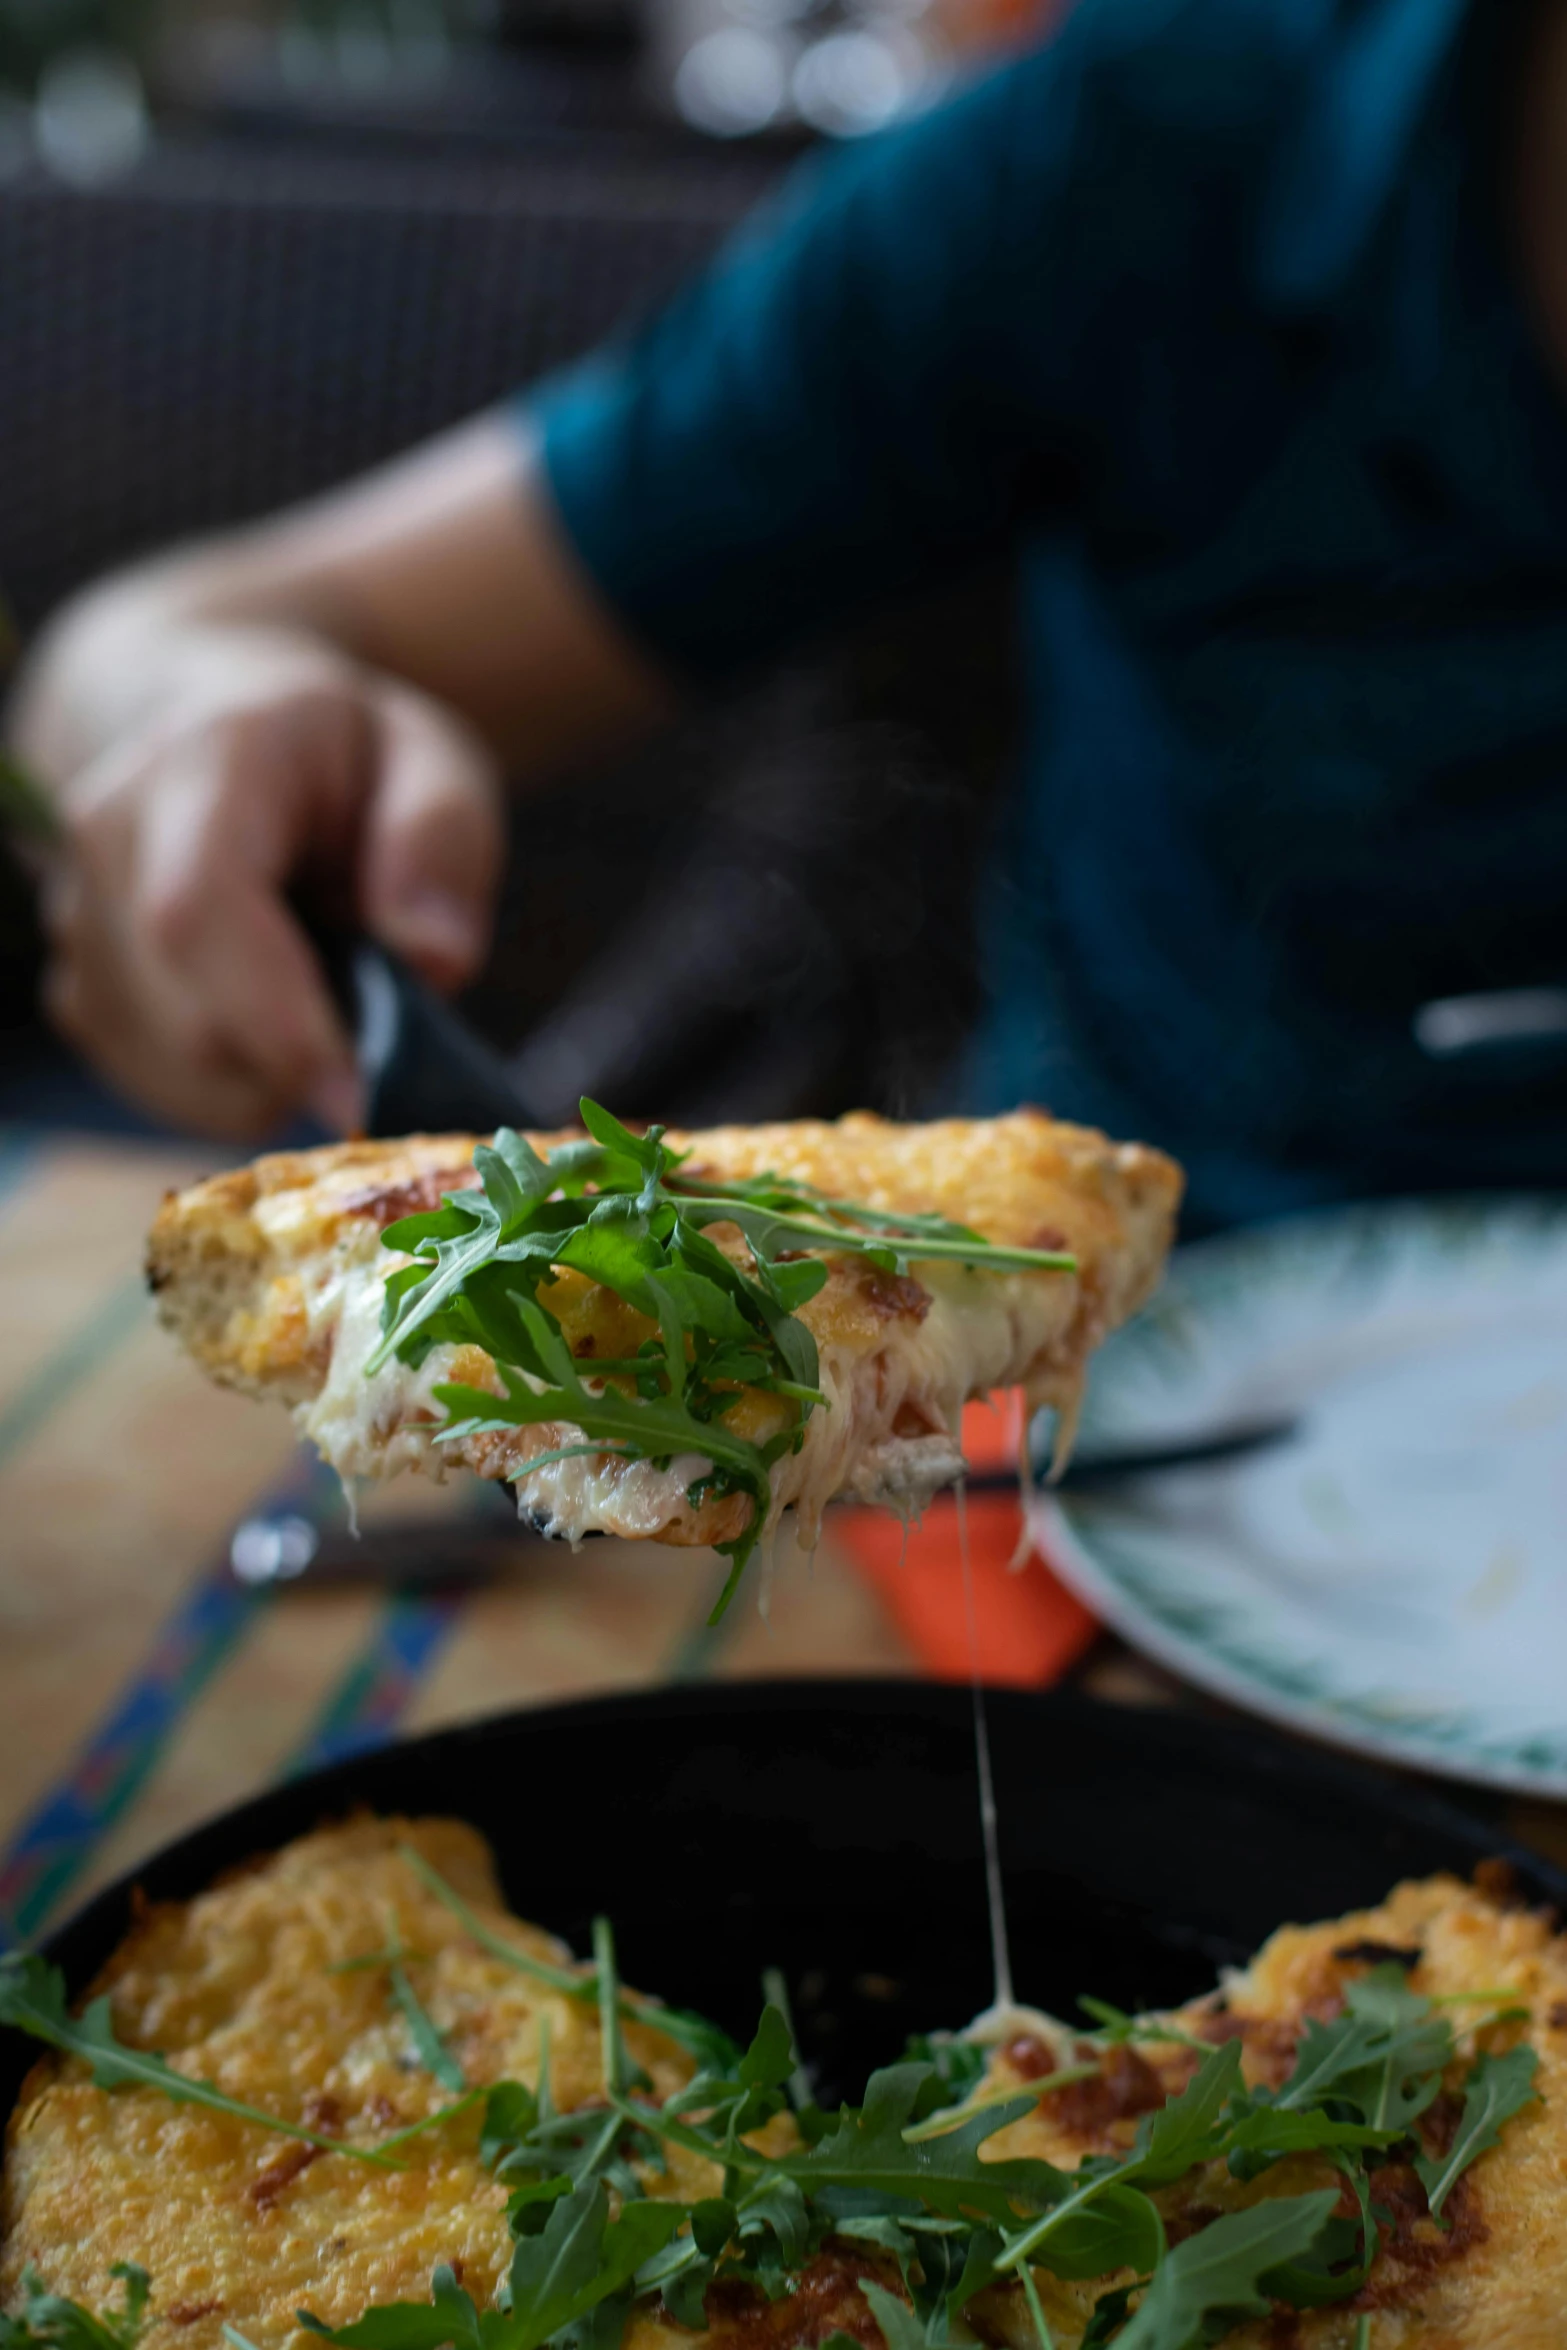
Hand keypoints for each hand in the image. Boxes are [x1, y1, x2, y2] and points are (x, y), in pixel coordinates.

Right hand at [32, 624, 503, 1138]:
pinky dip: (244, 1083)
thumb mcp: (432, 761)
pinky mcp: (76, 992)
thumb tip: (436, 956)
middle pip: (192, 1019)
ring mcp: (76, 918)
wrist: (224, 736)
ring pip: (184, 1072)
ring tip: (318, 982)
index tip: (360, 1099)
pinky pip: (171, 1090)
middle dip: (306, 1057)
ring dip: (280, 1071)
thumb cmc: (345, 762)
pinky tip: (270, 1008)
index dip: (275, 1022)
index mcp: (209, 762)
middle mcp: (111, 834)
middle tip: (378, 1014)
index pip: (201, 910)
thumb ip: (441, 840)